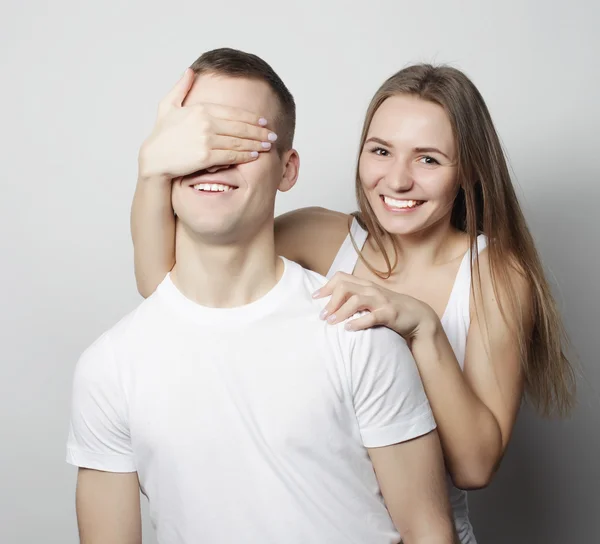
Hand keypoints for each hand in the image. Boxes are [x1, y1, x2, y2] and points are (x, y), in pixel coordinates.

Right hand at [138, 68, 277, 180]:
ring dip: (256, 144)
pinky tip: (254, 155)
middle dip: (260, 132)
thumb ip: (181, 88)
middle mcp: (206, 123)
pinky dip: (245, 155)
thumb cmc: (161, 134)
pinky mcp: (206, 157)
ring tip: (268, 146)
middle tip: (273, 135)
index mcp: (201, 109)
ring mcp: (206, 140)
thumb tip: (190, 71)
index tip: (264, 121)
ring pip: (239, 142)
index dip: (252, 118)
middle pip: (241, 127)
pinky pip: (232, 156)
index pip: (234, 113)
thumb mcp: (167, 105)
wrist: (153, 159)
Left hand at [313, 272, 438, 339]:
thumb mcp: (372, 300)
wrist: (418, 316)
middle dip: (330, 301)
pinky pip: (371, 317)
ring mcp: (381, 301)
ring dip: (340, 311)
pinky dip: (358, 322)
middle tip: (323, 316)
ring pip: (356, 300)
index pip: (342, 278)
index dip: (326, 286)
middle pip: (344, 287)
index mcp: (366, 285)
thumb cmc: (390, 309)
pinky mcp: (390, 314)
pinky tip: (348, 329)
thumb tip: (332, 303)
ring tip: (331, 322)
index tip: (315, 298)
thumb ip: (355, 298)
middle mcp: (372, 290)